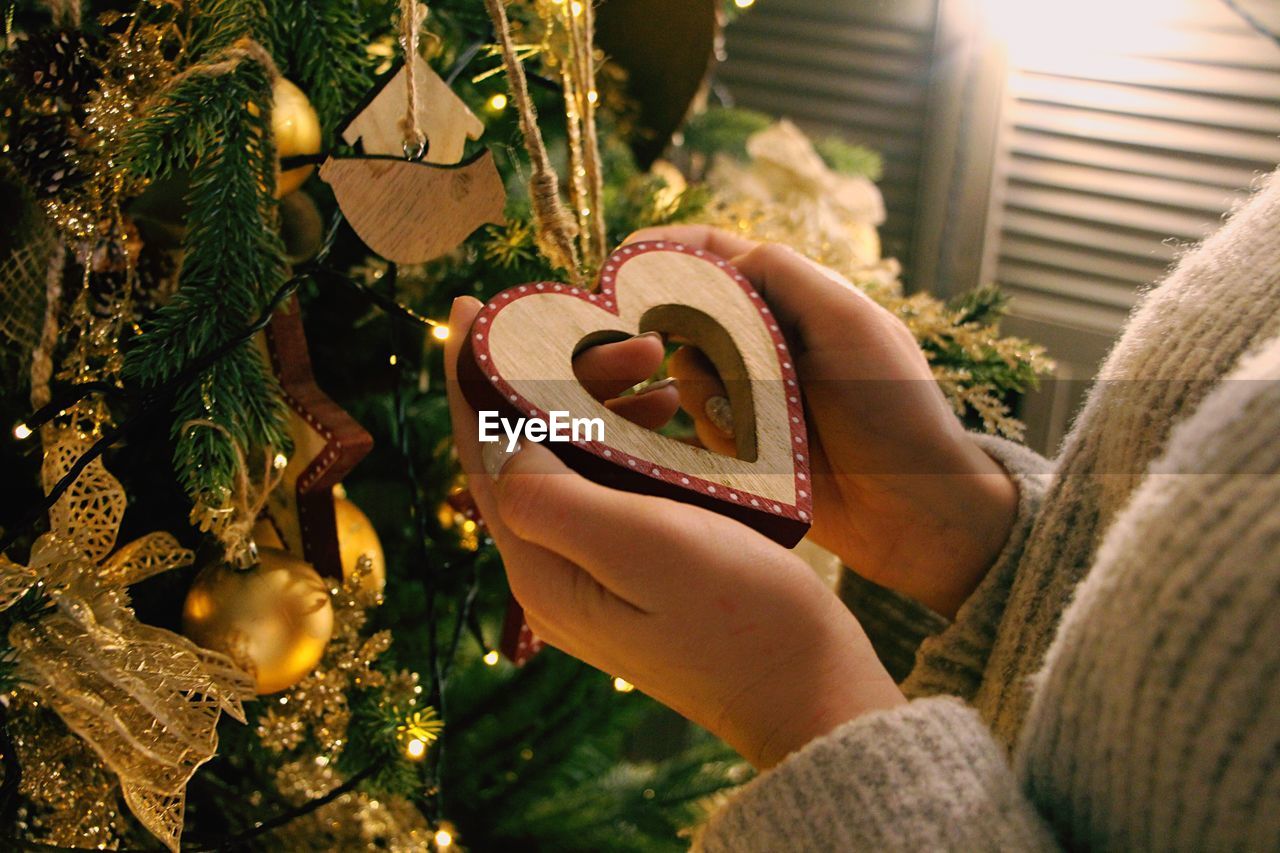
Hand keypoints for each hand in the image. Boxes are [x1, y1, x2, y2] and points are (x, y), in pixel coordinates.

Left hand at [445, 297, 904, 768]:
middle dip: (562, 379)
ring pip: (570, 462)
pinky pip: (608, 484)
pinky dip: (628, 437)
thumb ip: (554, 494)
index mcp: (540, 565)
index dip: (470, 375)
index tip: (468, 307)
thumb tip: (499, 438)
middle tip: (631, 338)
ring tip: (659, 363)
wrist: (807, 688)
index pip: (482, 453)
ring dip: (602, 404)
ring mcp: (592, 575)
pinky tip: (670, 413)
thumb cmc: (739, 617)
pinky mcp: (633, 571)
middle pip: (524, 451)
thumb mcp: (642, 545)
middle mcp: (553, 571)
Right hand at [626, 226, 1017, 617]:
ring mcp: (751, 395)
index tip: (614, 275)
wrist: (918, 512)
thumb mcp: (849, 323)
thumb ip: (783, 276)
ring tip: (760, 423)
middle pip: (684, 316)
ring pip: (685, 376)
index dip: (659, 255)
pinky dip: (717, 437)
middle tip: (677, 361)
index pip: (711, 253)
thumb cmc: (897, 409)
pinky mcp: (743, 447)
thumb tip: (711, 259)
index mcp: (793, 297)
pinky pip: (699, 429)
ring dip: (708, 396)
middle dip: (672, 335)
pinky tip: (755, 455)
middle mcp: (765, 339)